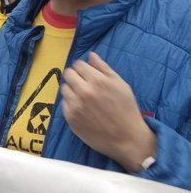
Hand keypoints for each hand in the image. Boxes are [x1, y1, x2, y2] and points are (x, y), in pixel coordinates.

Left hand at [61, 52, 156, 171]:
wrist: (127, 137)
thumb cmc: (126, 109)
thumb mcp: (121, 84)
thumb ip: (104, 68)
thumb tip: (91, 55)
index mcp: (97, 81)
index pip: (78, 64)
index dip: (83, 68)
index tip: (87, 74)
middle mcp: (84, 91)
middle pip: (68, 74)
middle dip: (75, 76)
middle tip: (84, 84)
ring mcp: (75, 105)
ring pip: (64, 88)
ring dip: (72, 90)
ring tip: (84, 97)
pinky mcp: (70, 117)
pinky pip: (64, 103)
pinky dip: (71, 104)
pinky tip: (83, 109)